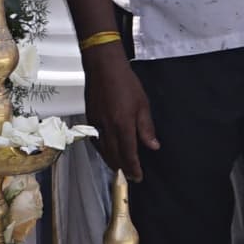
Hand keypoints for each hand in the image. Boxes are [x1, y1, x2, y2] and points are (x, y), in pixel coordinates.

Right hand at [80, 41, 157, 167]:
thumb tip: (153, 146)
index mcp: (123, 124)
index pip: (128, 154)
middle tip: (130, 175)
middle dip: (122, 168)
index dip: (133, 168)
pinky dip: (102, 150)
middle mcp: (108, 128)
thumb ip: (146, 128)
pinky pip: (95, 140)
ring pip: (103, 150)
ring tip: (119, 166)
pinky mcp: (90, 118)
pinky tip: (107, 150)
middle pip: (114, 156)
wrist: (103, 67)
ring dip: (111, 161)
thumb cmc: (125, 82)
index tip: (137, 177)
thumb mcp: (143, 104)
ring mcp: (96, 124)